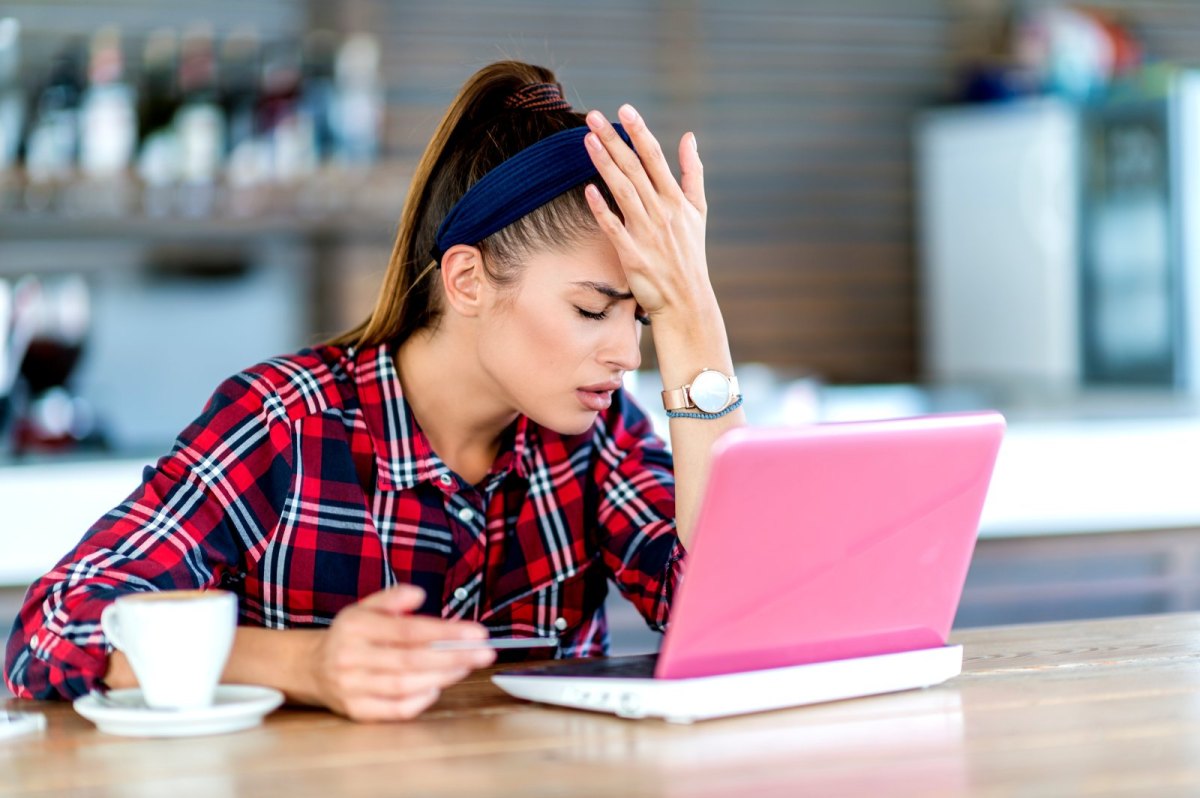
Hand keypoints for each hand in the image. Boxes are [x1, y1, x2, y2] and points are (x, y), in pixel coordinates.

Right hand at [305, 584, 494, 720]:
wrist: (311, 667)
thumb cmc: (351, 635)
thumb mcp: (366, 607)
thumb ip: (393, 597)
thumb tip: (419, 594)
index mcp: (355, 626)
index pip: (408, 630)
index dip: (446, 632)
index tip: (477, 632)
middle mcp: (351, 657)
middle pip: (411, 660)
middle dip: (454, 656)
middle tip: (484, 652)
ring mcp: (352, 687)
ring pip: (405, 685)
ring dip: (443, 676)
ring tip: (467, 666)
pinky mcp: (356, 711)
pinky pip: (395, 710)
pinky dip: (420, 700)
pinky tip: (438, 686)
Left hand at [582, 103, 709, 318]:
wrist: (687, 300)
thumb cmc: (689, 255)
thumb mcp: (698, 211)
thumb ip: (692, 172)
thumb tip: (689, 137)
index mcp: (676, 199)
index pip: (655, 158)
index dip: (639, 131)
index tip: (624, 109)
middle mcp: (662, 212)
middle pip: (635, 168)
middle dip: (615, 140)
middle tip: (593, 117)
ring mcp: (647, 233)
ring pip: (623, 191)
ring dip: (605, 164)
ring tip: (587, 140)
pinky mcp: (633, 254)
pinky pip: (614, 228)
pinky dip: (602, 209)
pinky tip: (588, 190)